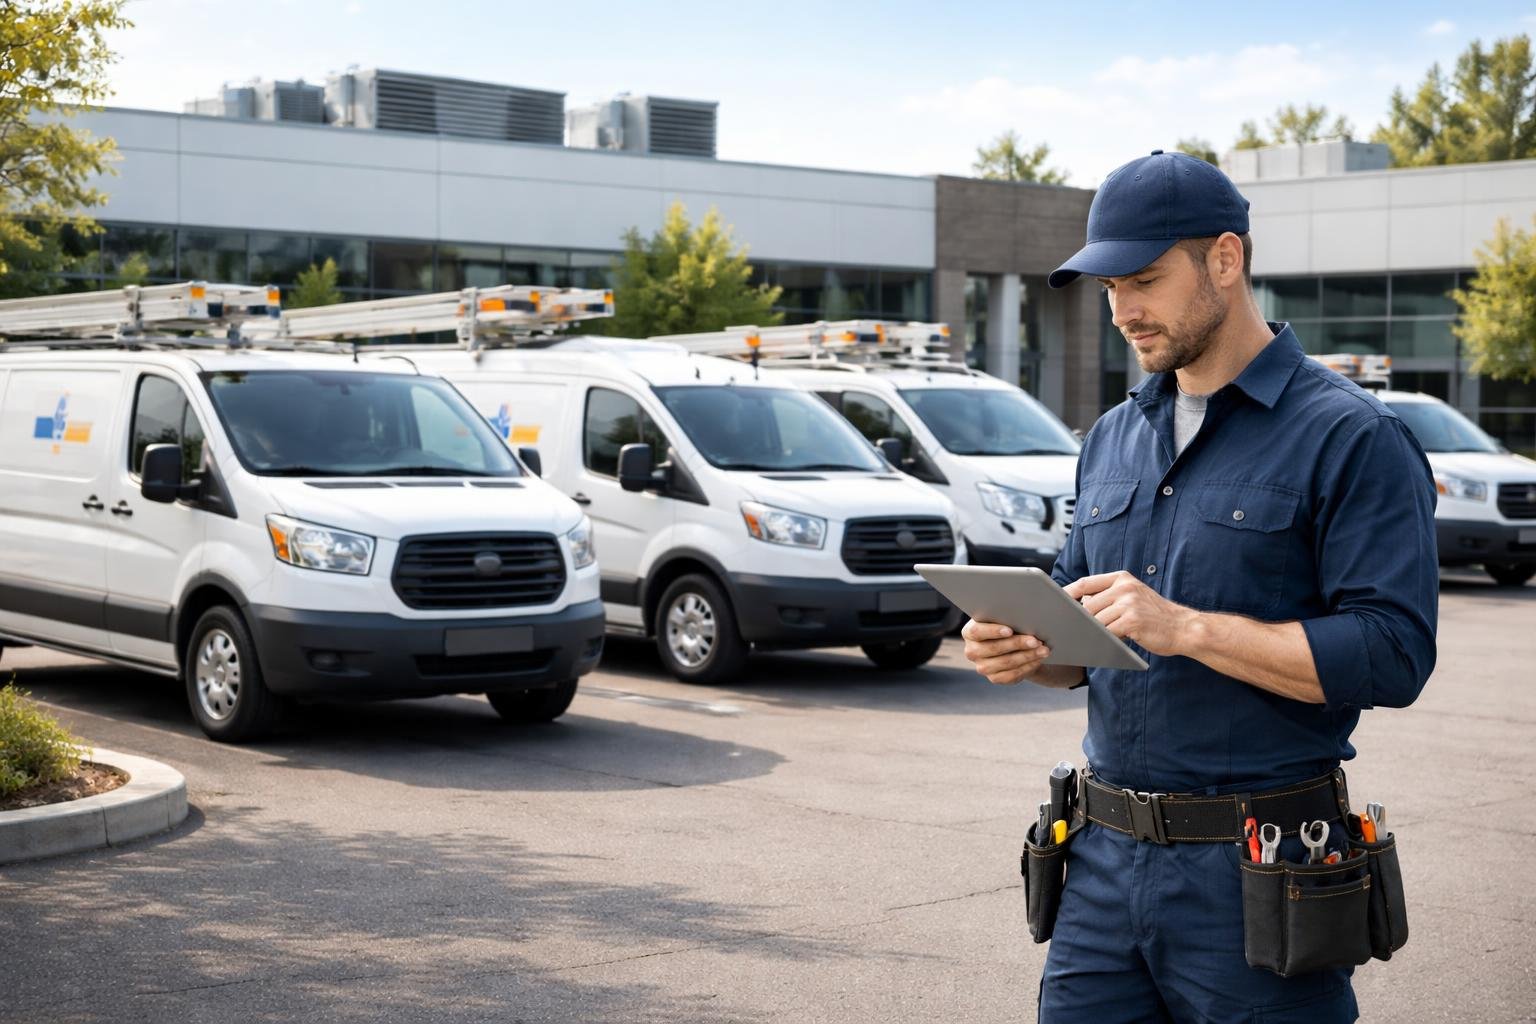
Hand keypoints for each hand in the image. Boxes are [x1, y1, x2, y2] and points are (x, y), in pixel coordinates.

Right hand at [961, 618, 1051, 684]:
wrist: (1013, 644)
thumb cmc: (1008, 624)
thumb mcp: (1004, 618)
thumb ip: (1007, 617)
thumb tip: (1024, 617)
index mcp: (970, 632)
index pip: (977, 632)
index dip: (993, 631)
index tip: (1009, 630)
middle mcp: (972, 651)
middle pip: (994, 648)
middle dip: (1017, 643)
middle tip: (1035, 640)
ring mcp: (982, 667)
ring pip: (1006, 662)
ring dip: (1027, 656)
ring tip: (1043, 650)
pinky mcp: (994, 678)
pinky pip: (1012, 675)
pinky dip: (1027, 666)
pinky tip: (1038, 659)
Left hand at [1064, 571, 1197, 656]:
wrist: (1184, 627)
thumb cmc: (1154, 616)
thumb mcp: (1133, 597)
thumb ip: (1109, 597)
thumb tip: (1080, 604)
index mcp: (1122, 578)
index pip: (1086, 583)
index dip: (1067, 593)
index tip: (1054, 603)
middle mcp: (1124, 587)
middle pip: (1087, 605)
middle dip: (1077, 619)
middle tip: (1067, 630)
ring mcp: (1129, 603)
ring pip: (1096, 620)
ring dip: (1090, 632)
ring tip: (1085, 639)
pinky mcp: (1132, 620)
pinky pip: (1107, 632)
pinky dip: (1102, 640)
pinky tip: (1101, 645)